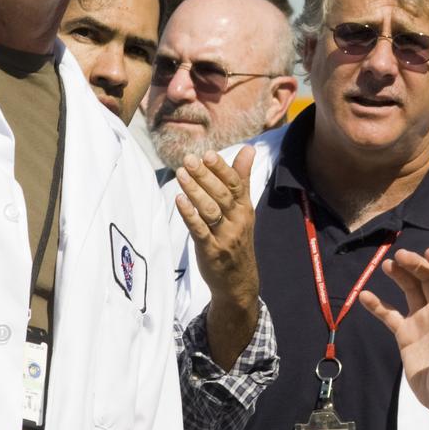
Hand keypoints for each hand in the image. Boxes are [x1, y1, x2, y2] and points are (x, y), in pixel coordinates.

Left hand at [175, 146, 259, 368]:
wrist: (238, 280)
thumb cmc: (237, 237)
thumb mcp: (244, 208)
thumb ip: (242, 177)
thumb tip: (249, 148)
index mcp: (245, 208)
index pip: (235, 184)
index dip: (222, 169)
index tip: (208, 153)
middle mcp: (237, 220)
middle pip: (221, 194)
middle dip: (205, 176)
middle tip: (189, 159)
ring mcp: (224, 236)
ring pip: (210, 210)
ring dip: (195, 191)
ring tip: (180, 174)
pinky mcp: (211, 250)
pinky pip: (200, 230)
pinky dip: (190, 215)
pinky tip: (179, 201)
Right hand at [360, 247, 428, 417]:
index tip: (428, 252)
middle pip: (427, 280)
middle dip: (415, 266)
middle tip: (399, 256)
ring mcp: (420, 321)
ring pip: (409, 291)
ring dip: (400, 276)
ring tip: (387, 265)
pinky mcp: (405, 334)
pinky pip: (389, 315)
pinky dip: (378, 305)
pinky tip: (365, 296)